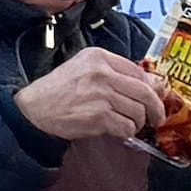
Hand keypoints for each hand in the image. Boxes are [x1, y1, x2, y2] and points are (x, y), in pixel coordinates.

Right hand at [10, 51, 167, 147]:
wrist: (33, 108)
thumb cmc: (59, 89)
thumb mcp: (83, 68)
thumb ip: (113, 72)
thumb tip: (152, 84)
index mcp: (99, 57)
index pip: (139, 71)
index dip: (152, 87)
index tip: (156, 96)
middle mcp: (102, 73)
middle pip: (145, 92)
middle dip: (156, 108)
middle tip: (157, 117)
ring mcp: (101, 96)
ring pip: (139, 112)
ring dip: (138, 122)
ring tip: (129, 124)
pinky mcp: (99, 117)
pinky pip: (127, 127)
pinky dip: (127, 133)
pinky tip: (118, 131)